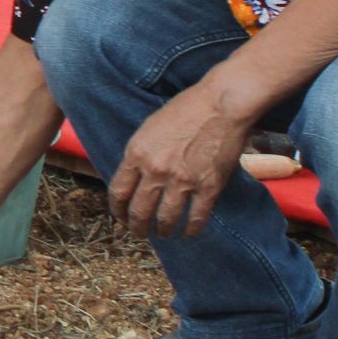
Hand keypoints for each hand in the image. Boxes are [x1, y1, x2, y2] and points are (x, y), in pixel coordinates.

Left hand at [108, 86, 249, 239]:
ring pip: (166, 219)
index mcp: (136, 153)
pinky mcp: (208, 187)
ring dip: (162, 231)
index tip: (121, 217)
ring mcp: (182, 181)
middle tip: (140, 232)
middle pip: (139, 211)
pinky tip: (188, 233)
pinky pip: (196, 218)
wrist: (219, 105)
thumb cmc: (184, 110)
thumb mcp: (149, 129)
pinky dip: (190, 230)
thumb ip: (140, 155)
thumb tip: (135, 178)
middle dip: (137, 227)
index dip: (118, 210)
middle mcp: (155, 170)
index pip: (118, 192)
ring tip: (163, 234)